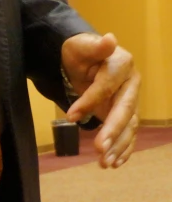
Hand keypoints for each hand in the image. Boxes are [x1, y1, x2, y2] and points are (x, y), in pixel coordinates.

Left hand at [61, 32, 139, 169]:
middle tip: (99, 149)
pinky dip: (123, 149)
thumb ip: (95, 46)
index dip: (89, 102)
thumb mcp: (81, 45)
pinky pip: (128, 133)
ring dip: (118, 145)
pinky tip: (115, 163)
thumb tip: (110, 39)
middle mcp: (132, 84)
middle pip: (124, 110)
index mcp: (122, 64)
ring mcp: (132, 100)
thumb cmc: (80, 51)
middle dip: (113, 131)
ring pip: (129, 126)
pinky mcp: (127, 114)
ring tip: (105, 163)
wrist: (84, 59)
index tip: (70, 116)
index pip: (106, 87)